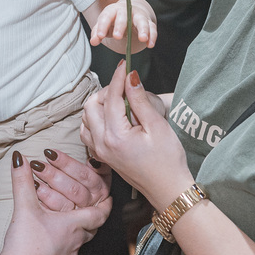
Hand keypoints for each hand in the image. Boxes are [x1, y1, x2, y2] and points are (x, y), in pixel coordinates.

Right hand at [0, 152, 110, 254]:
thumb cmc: (26, 244)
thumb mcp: (23, 207)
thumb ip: (22, 180)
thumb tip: (19, 158)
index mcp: (73, 225)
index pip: (98, 213)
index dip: (104, 205)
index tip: (108, 199)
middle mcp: (76, 243)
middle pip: (91, 229)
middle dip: (90, 219)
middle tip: (89, 210)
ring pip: (79, 245)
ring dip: (76, 236)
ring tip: (67, 229)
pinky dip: (64, 253)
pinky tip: (53, 250)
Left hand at [80, 62, 192, 210]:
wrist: (167, 190)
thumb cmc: (167, 161)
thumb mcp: (157, 127)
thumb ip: (139, 101)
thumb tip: (130, 77)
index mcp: (115, 135)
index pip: (110, 97)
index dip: (118, 77)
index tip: (125, 64)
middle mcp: (101, 143)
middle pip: (91, 105)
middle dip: (106, 91)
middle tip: (125, 87)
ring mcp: (99, 151)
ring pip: (86, 118)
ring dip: (99, 105)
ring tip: (120, 102)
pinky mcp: (102, 156)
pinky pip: (88, 131)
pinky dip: (96, 119)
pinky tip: (113, 117)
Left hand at [90, 0, 157, 51]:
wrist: (130, 12)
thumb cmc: (114, 20)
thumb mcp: (105, 26)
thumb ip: (98, 33)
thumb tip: (93, 42)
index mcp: (113, 10)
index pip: (107, 16)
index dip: (103, 26)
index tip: (100, 36)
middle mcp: (126, 11)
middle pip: (124, 16)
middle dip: (120, 26)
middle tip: (117, 36)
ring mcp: (138, 16)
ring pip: (141, 21)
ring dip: (143, 29)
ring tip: (142, 39)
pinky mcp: (148, 22)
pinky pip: (152, 28)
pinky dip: (152, 36)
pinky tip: (150, 44)